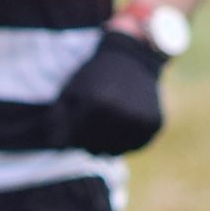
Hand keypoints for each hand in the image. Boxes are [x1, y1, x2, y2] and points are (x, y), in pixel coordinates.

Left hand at [52, 28, 166, 155]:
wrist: (131, 58)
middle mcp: (121, 114)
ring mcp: (140, 120)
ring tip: (104, 125)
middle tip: (89, 128)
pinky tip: (121, 125)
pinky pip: (135, 146)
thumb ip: (57, 120)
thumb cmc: (94, 76)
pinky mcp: (154, 124)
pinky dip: (125, 142)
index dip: (72, 137)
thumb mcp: (70, 92)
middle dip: (87, 143)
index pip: (77, 140)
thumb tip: (55, 148)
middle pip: (96, 149)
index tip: (75, 126)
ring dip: (105, 145)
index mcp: (97, 104)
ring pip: (115, 151)